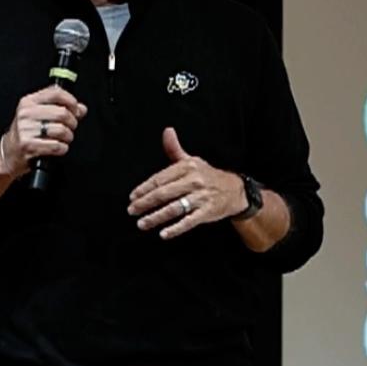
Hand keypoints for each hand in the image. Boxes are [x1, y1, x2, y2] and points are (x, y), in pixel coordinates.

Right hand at [0, 85, 86, 175]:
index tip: (76, 109)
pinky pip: (56, 145)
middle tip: (70, 127)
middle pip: (62, 113)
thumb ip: (60, 108)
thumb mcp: (38, 115)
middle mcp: (26, 113)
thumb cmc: (26, 133)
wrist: (9, 153)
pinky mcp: (28, 145)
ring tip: (64, 139)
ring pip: (61, 130)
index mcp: (28, 102)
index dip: (71, 101)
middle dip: (72, 122)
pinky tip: (59, 148)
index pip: (56, 93)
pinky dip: (62, 148)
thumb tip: (81, 109)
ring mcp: (25, 129)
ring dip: (68, 137)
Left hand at [127, 127, 246, 239]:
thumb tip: (167, 131)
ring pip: (173, 208)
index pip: (160, 178)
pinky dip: (175, 228)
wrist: (234, 190)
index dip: (144, 188)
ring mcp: (201, 197)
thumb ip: (175, 149)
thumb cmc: (208, 176)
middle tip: (132, 210)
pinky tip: (164, 233)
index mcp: (187, 167)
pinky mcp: (207, 211)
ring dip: (155, 217)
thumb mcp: (192, 160)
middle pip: (163, 193)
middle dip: (144, 203)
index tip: (132, 197)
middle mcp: (193, 181)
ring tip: (142, 223)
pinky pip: (188, 221)